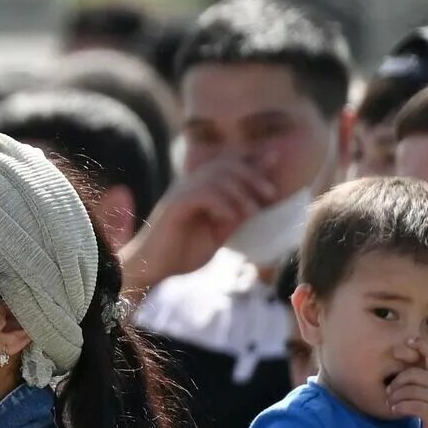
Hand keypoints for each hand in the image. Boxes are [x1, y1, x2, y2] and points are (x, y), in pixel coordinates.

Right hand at [119, 158, 276, 294]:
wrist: (152, 269)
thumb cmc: (182, 252)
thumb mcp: (218, 232)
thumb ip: (234, 214)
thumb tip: (257, 203)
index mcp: (200, 187)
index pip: (229, 162)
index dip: (252, 158)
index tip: (275, 159)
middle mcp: (190, 185)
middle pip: (227, 164)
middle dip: (253, 174)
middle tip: (270, 193)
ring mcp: (181, 193)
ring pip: (217, 177)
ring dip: (240, 192)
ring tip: (252, 212)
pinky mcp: (175, 207)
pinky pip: (202, 195)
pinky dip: (221, 204)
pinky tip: (228, 219)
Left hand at [386, 341, 427, 427]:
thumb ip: (417, 374)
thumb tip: (397, 357)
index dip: (421, 346)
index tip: (409, 340)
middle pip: (413, 374)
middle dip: (397, 382)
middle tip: (388, 391)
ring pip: (410, 391)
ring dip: (395, 397)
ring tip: (390, 402)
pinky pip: (412, 406)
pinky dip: (400, 407)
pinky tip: (395, 409)